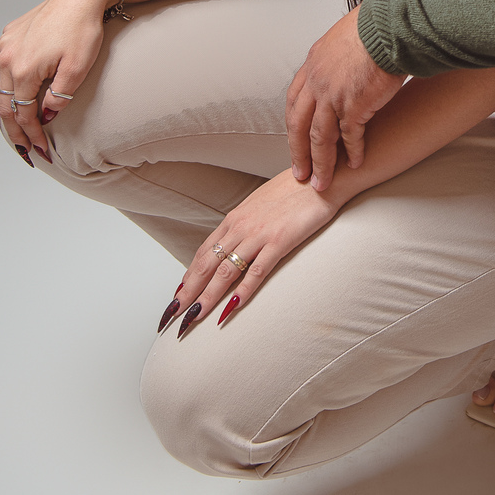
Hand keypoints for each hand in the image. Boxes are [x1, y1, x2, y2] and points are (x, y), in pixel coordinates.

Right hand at [0, 0, 116, 162]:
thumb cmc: (83, 28)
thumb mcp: (78, 68)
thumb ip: (59, 96)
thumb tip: (45, 115)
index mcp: (24, 70)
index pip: (23, 113)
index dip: (32, 134)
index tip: (41, 149)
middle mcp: (8, 59)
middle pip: (4, 106)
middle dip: (14, 132)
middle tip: (24, 150)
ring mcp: (5, 46)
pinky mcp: (8, 36)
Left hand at [159, 169, 339, 336]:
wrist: (321, 177)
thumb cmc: (294, 189)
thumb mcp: (261, 204)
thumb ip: (246, 223)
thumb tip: (236, 241)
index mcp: (235, 218)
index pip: (203, 252)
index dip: (188, 276)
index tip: (178, 295)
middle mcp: (241, 226)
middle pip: (207, 265)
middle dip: (188, 292)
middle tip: (173, 314)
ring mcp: (259, 234)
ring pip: (226, 272)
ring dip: (208, 297)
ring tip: (194, 317)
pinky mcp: (280, 241)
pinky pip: (257, 271)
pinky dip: (243, 291)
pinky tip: (232, 308)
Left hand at [285, 6, 403, 191]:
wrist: (388, 26)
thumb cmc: (373, 27)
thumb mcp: (341, 39)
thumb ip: (335, 59)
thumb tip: (341, 66)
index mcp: (312, 66)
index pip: (294, 103)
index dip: (294, 127)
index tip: (295, 143)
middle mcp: (316, 82)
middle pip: (299, 126)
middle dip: (299, 154)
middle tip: (300, 174)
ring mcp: (333, 95)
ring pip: (320, 138)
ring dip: (321, 163)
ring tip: (322, 183)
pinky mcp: (354, 105)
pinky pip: (351, 137)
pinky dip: (353, 153)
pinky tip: (356, 164)